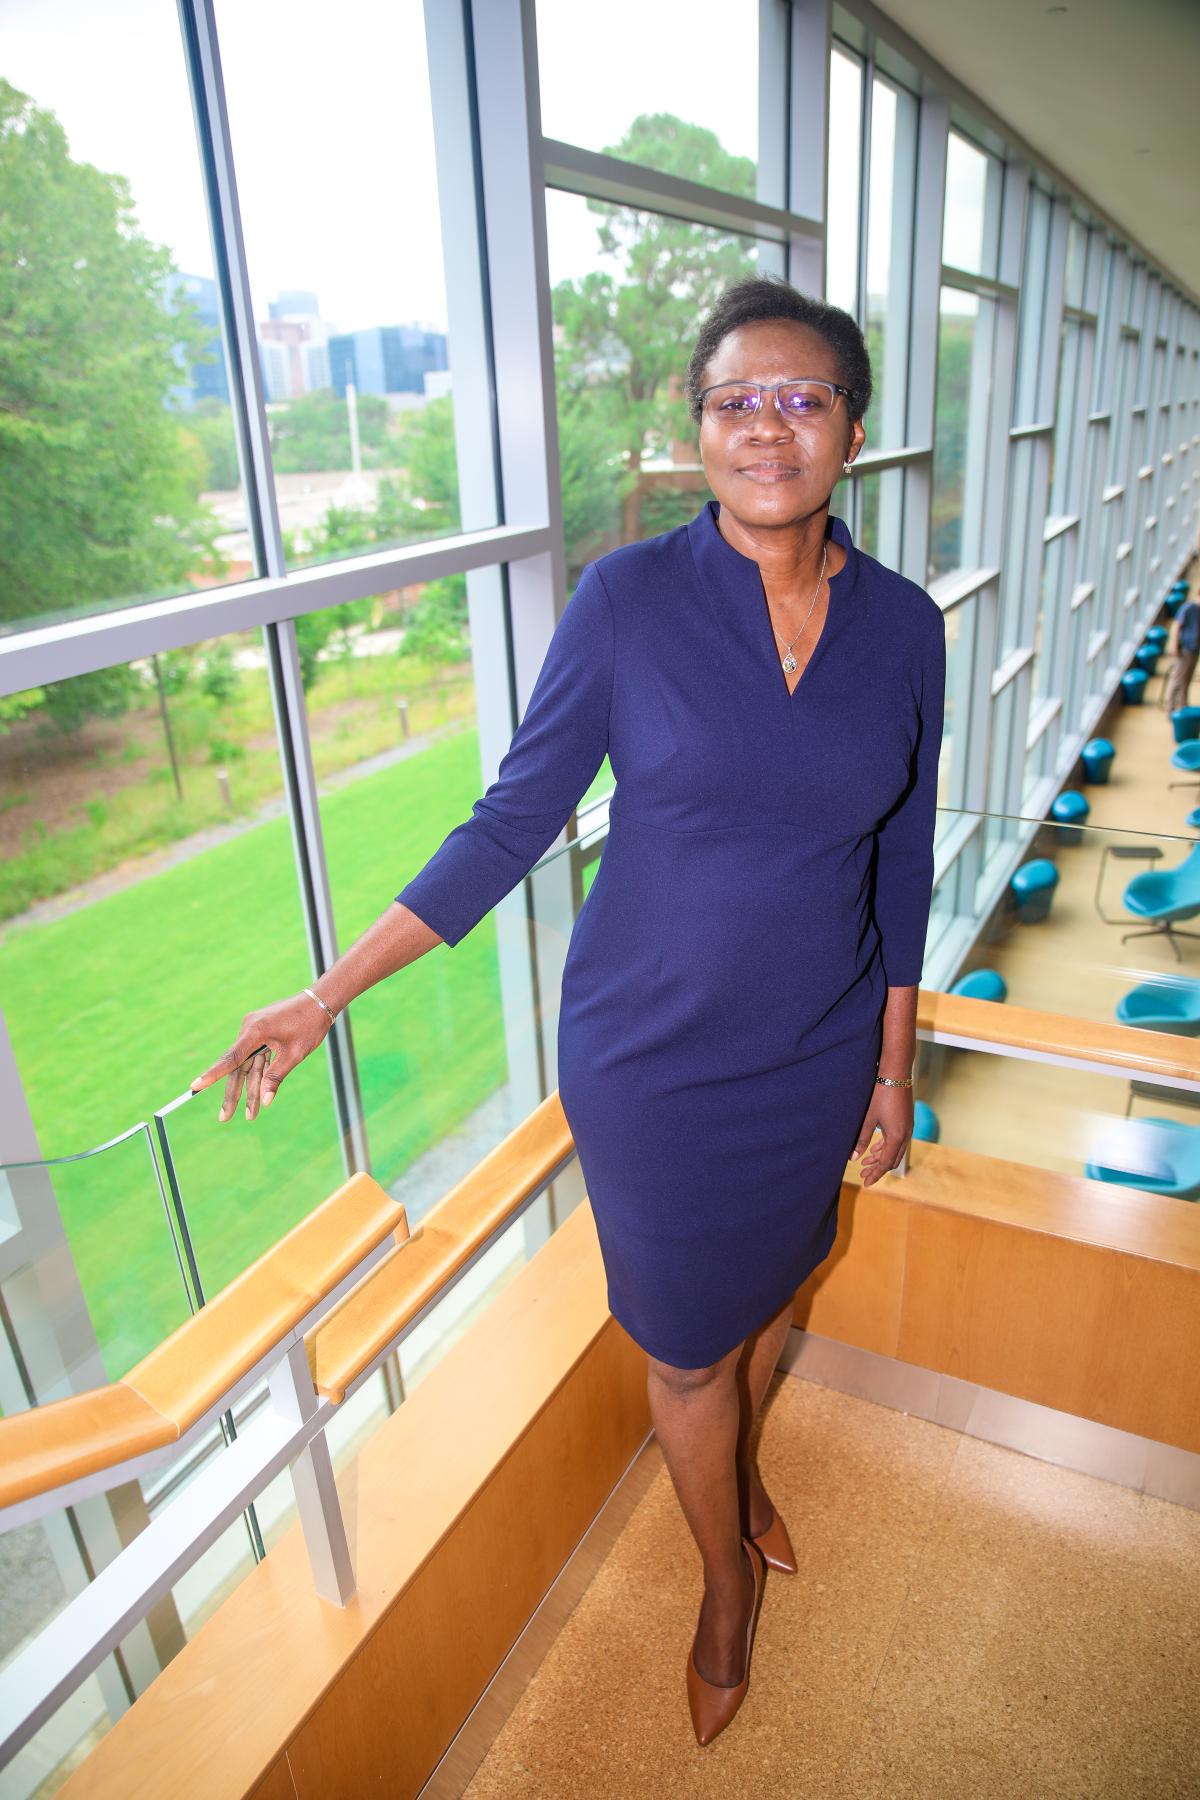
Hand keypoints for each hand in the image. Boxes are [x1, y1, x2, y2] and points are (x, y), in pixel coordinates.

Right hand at [190, 993, 333, 1121]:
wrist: (320, 1001)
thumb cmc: (309, 1025)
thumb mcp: (294, 1055)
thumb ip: (276, 1077)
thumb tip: (264, 1101)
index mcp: (255, 1031)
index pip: (231, 1059)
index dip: (212, 1075)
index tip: (195, 1086)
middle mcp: (250, 1029)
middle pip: (237, 1068)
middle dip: (234, 1094)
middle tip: (224, 1118)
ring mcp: (255, 1031)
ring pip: (248, 1067)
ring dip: (250, 1089)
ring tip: (250, 1115)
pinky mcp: (262, 1033)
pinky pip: (257, 1059)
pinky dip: (259, 1076)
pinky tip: (257, 1097)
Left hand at [852, 1085, 912, 1186]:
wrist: (895, 1074)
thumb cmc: (880, 1095)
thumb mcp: (868, 1118)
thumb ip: (861, 1139)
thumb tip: (853, 1158)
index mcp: (896, 1136)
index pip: (886, 1163)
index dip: (875, 1174)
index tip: (865, 1182)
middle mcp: (905, 1134)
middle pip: (892, 1159)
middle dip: (878, 1168)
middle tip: (863, 1174)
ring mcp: (908, 1127)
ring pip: (895, 1150)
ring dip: (881, 1157)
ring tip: (866, 1162)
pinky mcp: (906, 1121)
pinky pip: (897, 1141)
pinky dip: (886, 1147)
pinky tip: (876, 1148)